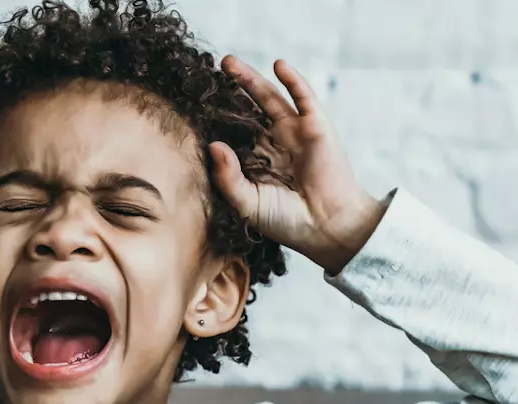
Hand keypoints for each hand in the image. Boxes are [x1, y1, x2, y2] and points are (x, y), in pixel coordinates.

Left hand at [210, 57, 385, 275]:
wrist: (326, 227)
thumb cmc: (286, 221)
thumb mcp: (247, 202)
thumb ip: (227, 177)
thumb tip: (212, 144)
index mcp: (256, 161)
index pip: (231, 133)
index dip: (215, 118)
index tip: (192, 103)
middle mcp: (273, 143)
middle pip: (247, 109)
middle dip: (230, 90)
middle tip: (208, 71)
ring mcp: (294, 132)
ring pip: (269, 98)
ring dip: (251, 78)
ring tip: (228, 63)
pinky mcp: (316, 126)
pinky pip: (304, 97)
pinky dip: (293, 79)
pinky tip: (278, 64)